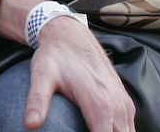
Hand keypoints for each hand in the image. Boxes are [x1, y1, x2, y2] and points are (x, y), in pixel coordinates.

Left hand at [26, 15, 133, 131]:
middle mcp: (116, 105)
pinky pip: (129, 127)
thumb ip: (37, 101)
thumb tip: (30, 124)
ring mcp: (124, 104)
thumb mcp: (41, 76)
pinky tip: (103, 130)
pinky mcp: (125, 102)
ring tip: (89, 130)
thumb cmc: (55, 57)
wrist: (70, 35)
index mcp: (98, 102)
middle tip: (80, 130)